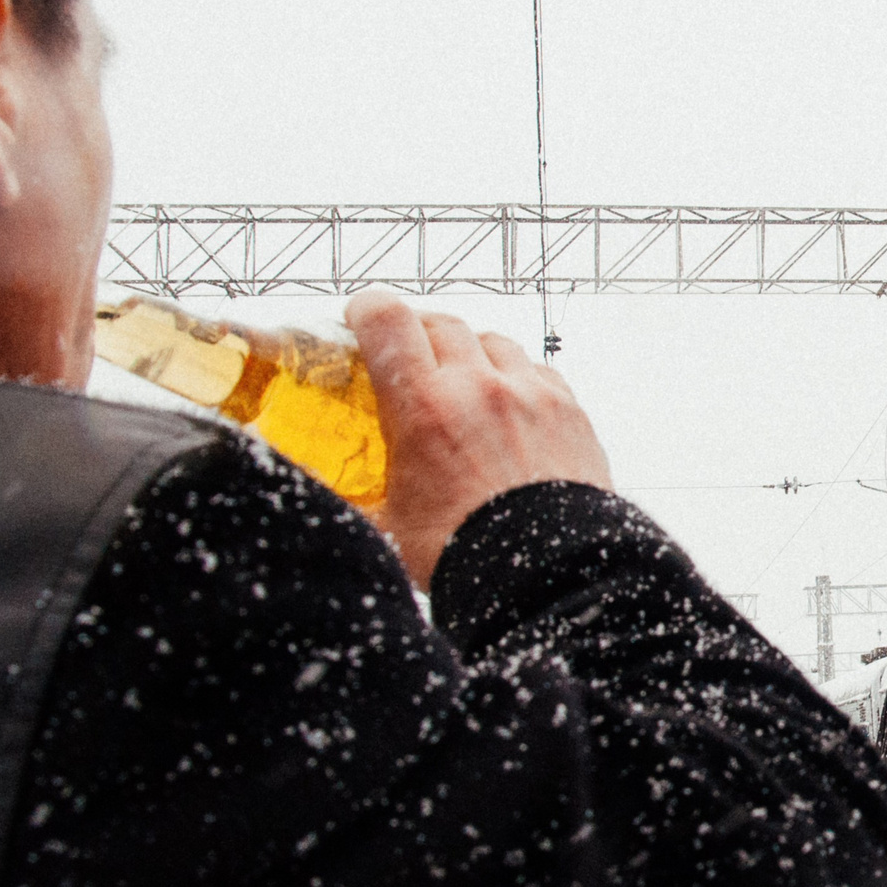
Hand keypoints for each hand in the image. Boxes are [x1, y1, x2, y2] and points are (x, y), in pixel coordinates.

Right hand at [346, 290, 612, 588]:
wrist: (548, 577)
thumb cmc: (467, 555)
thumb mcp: (389, 525)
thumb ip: (352, 495)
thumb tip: (315, 494)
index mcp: (424, 407)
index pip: (388, 322)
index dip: (369, 309)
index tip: (362, 318)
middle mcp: (479, 386)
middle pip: (442, 324)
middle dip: (419, 333)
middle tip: (409, 355)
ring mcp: (530, 394)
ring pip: (493, 342)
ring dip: (471, 354)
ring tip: (463, 383)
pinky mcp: (570, 410)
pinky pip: (538, 371)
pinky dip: (518, 379)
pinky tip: (510, 407)